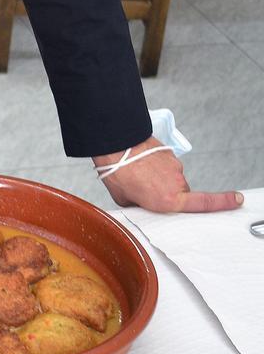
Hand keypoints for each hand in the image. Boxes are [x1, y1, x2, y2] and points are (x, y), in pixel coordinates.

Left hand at [93, 138, 242, 213]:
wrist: (115, 145)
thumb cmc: (118, 175)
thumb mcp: (127, 202)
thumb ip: (143, 207)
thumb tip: (145, 207)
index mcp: (168, 200)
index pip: (203, 203)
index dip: (222, 203)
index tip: (237, 200)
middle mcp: (176, 184)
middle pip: (182, 194)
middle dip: (170, 195)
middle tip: (148, 192)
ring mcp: (175, 167)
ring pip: (174, 179)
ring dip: (161, 179)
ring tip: (141, 177)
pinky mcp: (170, 155)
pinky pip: (168, 166)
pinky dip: (158, 167)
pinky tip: (143, 166)